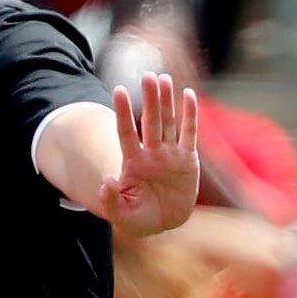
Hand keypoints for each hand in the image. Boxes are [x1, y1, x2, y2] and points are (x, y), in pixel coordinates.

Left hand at [100, 72, 198, 236]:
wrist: (163, 222)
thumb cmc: (140, 218)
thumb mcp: (123, 216)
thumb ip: (111, 200)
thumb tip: (105, 181)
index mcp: (133, 163)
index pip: (126, 132)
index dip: (124, 112)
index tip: (118, 90)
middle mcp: (151, 153)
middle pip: (150, 121)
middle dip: (149, 99)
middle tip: (147, 75)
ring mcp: (169, 154)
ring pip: (168, 122)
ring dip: (166, 100)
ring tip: (163, 77)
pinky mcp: (188, 159)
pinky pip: (189, 133)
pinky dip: (190, 115)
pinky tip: (189, 95)